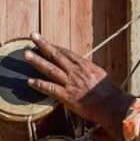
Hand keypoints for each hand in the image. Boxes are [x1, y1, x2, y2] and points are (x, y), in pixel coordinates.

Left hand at [20, 35, 134, 131]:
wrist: (113, 105)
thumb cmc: (110, 94)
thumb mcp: (100, 77)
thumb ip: (89, 73)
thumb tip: (85, 71)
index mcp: (85, 65)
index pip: (67, 53)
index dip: (55, 47)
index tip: (46, 42)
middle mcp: (76, 71)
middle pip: (56, 55)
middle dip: (43, 44)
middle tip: (33, 36)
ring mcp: (70, 83)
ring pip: (50, 68)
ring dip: (37, 60)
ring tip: (26, 53)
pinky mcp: (67, 96)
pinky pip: (50, 88)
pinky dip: (39, 84)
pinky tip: (29, 81)